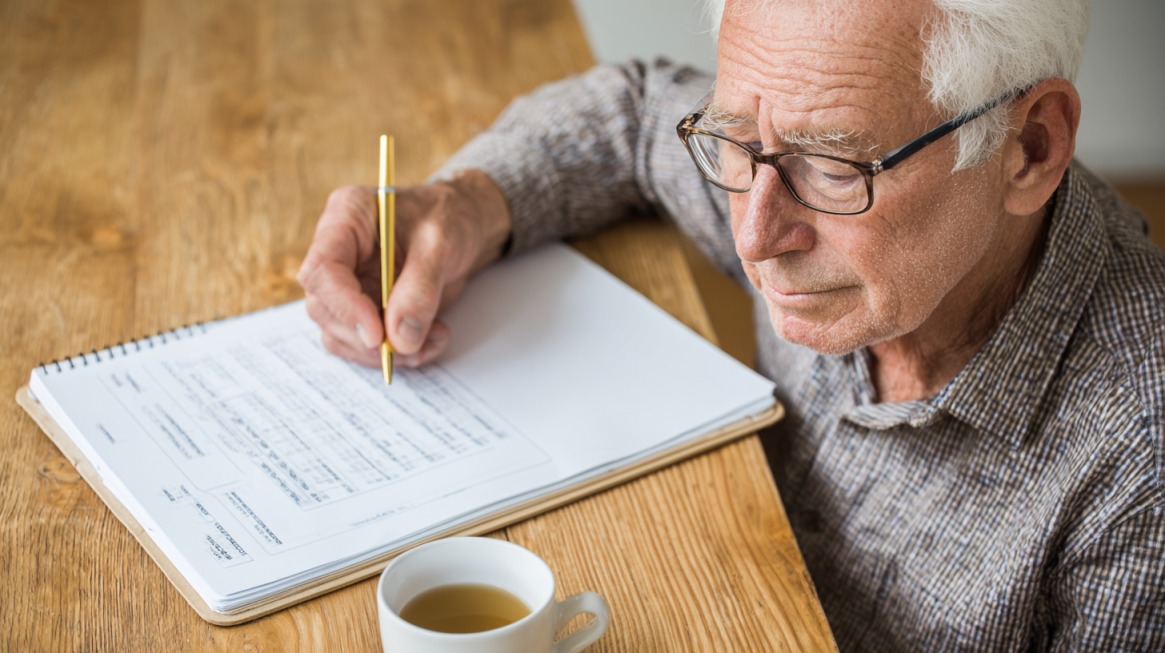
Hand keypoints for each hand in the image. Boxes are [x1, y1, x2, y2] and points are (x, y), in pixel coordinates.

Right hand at [297, 170, 510, 367]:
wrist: (463, 225)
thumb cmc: (449, 219)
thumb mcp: (442, 244)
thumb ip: (421, 288)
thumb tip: (400, 338)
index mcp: (347, 217)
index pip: (322, 270)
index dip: (345, 306)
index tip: (377, 334)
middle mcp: (337, 252)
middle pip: (324, 308)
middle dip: (366, 338)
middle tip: (411, 345)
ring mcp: (346, 283)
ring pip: (339, 334)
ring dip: (384, 352)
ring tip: (431, 339)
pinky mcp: (362, 308)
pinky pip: (364, 345)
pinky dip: (397, 353)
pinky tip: (430, 340)